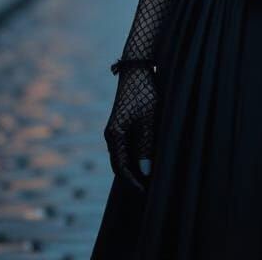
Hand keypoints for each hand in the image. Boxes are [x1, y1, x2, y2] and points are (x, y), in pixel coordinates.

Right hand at [103, 63, 157, 193]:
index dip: (133, 182)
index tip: (146, 192)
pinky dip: (134, 157)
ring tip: (150, 179)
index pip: (121, 167)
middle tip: (149, 190)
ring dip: (134, 168)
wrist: (137, 69)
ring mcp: (115, 130)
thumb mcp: (148, 119)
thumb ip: (146, 145)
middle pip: (120, 165)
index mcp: (114, 135)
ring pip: (123, 157)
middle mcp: (111, 135)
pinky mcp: (122, 125)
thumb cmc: (144, 92)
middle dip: (133, 178)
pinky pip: (126, 148)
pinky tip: (147, 161)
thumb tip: (145, 172)